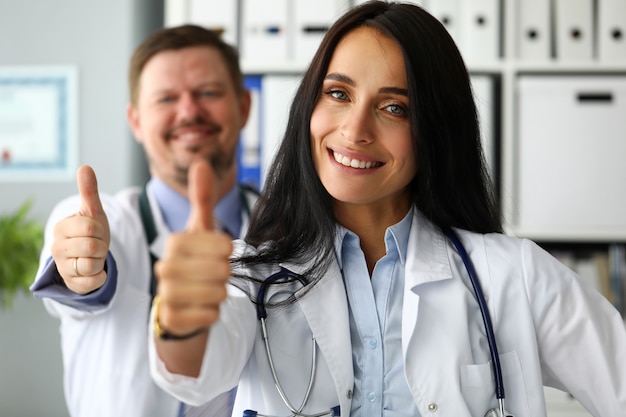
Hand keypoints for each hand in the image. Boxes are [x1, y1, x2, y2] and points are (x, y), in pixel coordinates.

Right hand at [51, 165, 110, 293]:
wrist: (90, 255)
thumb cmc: (91, 231)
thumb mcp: (92, 211)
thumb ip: (88, 191)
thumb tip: (85, 167)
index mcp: (61, 228)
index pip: (90, 227)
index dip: (100, 230)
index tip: (96, 232)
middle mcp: (56, 248)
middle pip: (92, 246)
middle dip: (101, 246)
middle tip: (97, 245)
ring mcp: (62, 267)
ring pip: (91, 264)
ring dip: (100, 260)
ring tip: (95, 257)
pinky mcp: (71, 284)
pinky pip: (94, 281)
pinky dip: (101, 276)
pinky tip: (95, 270)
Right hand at [154, 159, 232, 336]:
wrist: (180, 305)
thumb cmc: (194, 263)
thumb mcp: (200, 230)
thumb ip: (202, 199)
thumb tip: (201, 163)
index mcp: (175, 243)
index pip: (219, 244)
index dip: (229, 250)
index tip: (225, 253)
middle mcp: (166, 268)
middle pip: (219, 270)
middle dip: (226, 273)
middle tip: (218, 274)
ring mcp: (166, 295)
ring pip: (215, 294)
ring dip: (221, 292)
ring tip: (214, 290)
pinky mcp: (171, 319)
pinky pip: (208, 316)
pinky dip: (214, 313)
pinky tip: (205, 308)